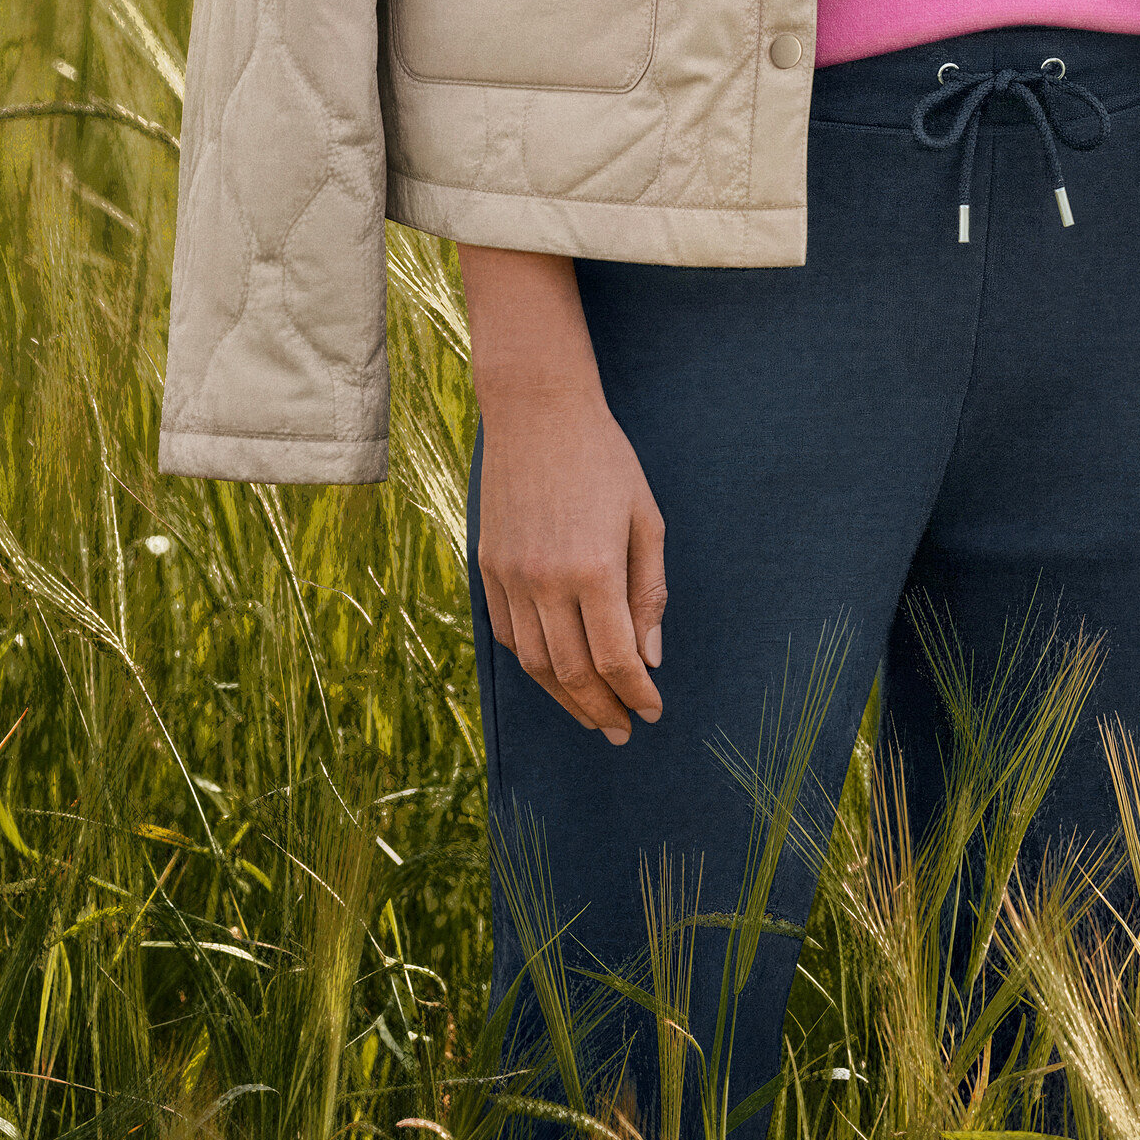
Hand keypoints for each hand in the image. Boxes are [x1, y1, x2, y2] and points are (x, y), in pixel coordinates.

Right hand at [475, 381, 668, 744]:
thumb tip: (650, 657)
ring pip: (534, 663)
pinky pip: (507, 634)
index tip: (652, 712)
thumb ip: (648, 590)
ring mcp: (510, 576)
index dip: (636, 694)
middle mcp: (546, 580)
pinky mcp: (488, 567)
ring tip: (592, 714)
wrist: (536, 409)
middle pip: (573, 673)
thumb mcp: (644, 517)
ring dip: (565, 698)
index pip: (617, 658)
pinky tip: (554, 672)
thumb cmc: (603, 458)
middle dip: (602, 709)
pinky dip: (531, 663)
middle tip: (622, 730)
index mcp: (594, 568)